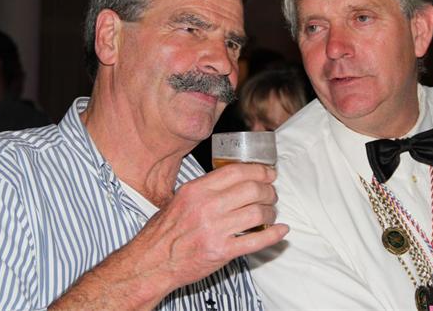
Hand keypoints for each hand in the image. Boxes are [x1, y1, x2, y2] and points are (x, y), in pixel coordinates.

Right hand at [51, 163, 287, 309]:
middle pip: (252, 190)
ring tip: (270, 214)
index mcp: (196, 190)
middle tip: (272, 195)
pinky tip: (280, 231)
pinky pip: (256, 241)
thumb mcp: (180, 200)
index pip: (237, 172)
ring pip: (257, 213)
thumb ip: (206, 188)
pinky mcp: (221, 252)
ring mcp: (215, 230)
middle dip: (269, 191)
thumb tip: (236, 178)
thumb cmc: (165, 232)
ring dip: (271, 212)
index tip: (269, 173)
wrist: (151, 263)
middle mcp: (206, 207)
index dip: (259, 170)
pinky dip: (273, 235)